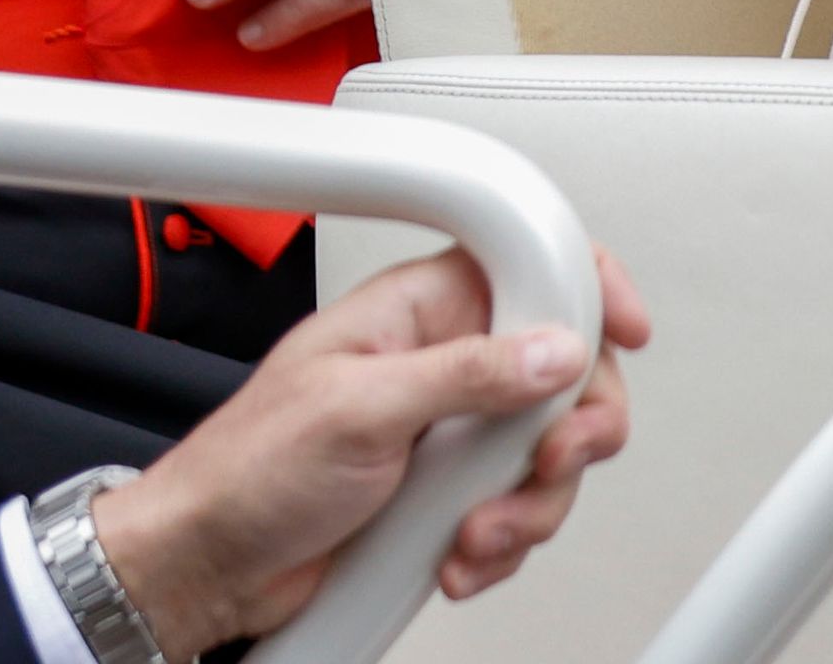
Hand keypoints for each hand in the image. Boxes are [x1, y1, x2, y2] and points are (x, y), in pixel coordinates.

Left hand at [95, 246, 652, 655]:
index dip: (588, 288)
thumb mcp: (357, 410)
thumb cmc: (246, 472)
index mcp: (419, 311)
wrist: (206, 568)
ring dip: (527, 504)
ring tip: (474, 533)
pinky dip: (502, 544)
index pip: (529, 265)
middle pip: (563, 371)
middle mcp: (443, 364)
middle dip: (569, 430)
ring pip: (547, 452)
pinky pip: (518, 508)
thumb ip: (465, 375)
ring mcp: (449, 432)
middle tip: (549, 460)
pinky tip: (459, 556)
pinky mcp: (447, 493)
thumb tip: (554, 350)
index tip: (626, 331)